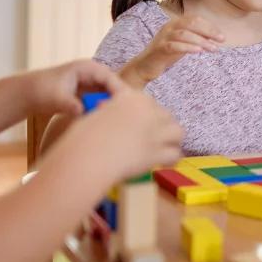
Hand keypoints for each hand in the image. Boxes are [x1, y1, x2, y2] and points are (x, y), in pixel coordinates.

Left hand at [25, 59, 126, 117]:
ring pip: (110, 94)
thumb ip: (70, 104)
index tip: (125, 108)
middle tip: (126, 118)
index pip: (110, 78)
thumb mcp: (55, 99)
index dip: (119, 92)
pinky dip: (104, 109)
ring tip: (117, 122)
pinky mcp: (90, 92)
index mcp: (87, 68)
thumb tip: (81, 111)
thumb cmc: (41, 91)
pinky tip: (106, 122)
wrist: (29, 93)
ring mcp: (92, 82)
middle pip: (114, 86)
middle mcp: (93, 73)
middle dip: (119, 101)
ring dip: (112, 106)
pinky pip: (103, 100)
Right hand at [68, 87, 182, 179]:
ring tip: (165, 149)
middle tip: (154, 140)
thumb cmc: (83, 137)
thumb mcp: (96, 115)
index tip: (143, 126)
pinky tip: (164, 164)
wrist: (86, 155)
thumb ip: (110, 112)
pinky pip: (175, 154)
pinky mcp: (157, 151)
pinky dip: (170, 160)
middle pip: (166, 116)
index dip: (148, 116)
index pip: (150, 104)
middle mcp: (148, 111)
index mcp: (132, 97)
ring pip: (178, 132)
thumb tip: (108, 112)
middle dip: (162, 127)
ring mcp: (155, 131)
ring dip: (172, 140)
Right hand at [120, 13, 223, 86]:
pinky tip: (199, 51)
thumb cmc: (166, 54)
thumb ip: (196, 38)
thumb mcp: (183, 43)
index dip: (210, 26)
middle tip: (221, 40)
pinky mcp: (159, 49)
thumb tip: (215, 36)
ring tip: (214, 49)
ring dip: (201, 41)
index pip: (195, 19)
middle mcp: (169, 27)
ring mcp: (163, 37)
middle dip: (208, 31)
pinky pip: (174, 46)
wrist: (144, 67)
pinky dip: (188, 47)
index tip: (221, 36)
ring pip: (184, 34)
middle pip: (191, 24)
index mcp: (175, 23)